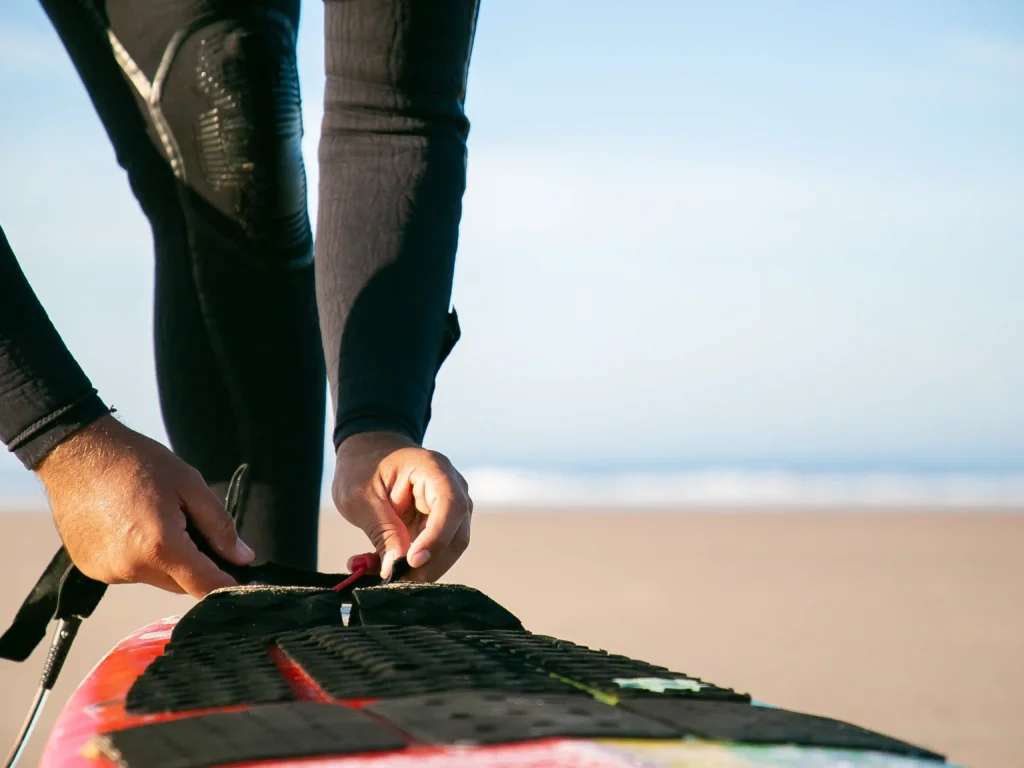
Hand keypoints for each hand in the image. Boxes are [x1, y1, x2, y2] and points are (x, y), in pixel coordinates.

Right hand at [35, 414, 254, 597]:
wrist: (78, 453)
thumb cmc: (137, 463)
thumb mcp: (190, 485)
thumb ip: (220, 526)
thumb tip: (243, 558)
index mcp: (160, 547)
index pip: (205, 586)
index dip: (229, 585)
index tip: (242, 578)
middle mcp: (132, 568)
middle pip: (181, 585)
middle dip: (196, 566)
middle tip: (193, 529)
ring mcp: (108, 572)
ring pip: (156, 579)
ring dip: (166, 562)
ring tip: (156, 521)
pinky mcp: (91, 570)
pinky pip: (130, 573)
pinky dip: (139, 559)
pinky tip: (132, 527)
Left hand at [333, 431, 471, 581]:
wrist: (367, 453)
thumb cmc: (363, 467)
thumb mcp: (361, 497)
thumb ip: (382, 531)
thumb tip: (395, 569)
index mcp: (433, 469)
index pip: (450, 507)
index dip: (436, 538)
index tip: (412, 561)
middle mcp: (451, 488)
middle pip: (456, 535)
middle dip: (428, 565)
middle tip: (395, 581)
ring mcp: (448, 509)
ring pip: (447, 550)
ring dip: (417, 570)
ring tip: (381, 573)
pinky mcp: (438, 526)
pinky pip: (432, 552)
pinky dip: (409, 566)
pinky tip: (379, 566)